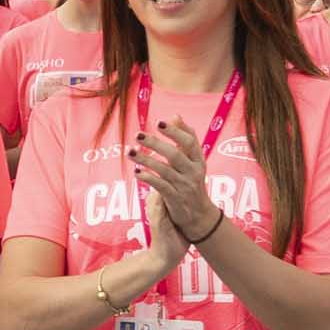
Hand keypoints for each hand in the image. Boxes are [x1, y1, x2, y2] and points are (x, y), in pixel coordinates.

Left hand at [130, 120, 221, 247]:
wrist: (199, 214)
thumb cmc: (192, 181)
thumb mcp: (193, 160)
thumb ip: (185, 139)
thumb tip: (175, 115)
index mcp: (198, 160)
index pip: (190, 142)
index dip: (175, 132)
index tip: (159, 122)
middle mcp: (193, 171)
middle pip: (175, 155)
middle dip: (155, 144)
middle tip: (138, 134)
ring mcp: (185, 186)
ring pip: (165, 170)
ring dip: (146, 160)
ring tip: (130, 151)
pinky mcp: (175, 199)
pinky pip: (160, 187)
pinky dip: (148, 178)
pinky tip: (136, 171)